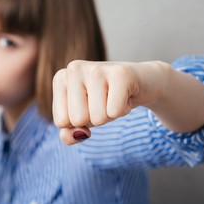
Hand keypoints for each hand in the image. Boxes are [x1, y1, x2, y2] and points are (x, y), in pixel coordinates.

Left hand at [52, 60, 168, 144]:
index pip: (61, 122)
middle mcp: (74, 68)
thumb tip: (80, 134)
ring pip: (97, 118)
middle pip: (77, 120)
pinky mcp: (120, 73)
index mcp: (60, 78)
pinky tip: (126, 95)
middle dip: (95, 119)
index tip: (91, 105)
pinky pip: (115, 112)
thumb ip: (69, 135)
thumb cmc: (106, 101)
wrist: (143, 82)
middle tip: (105, 101)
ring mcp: (96, 68)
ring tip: (115, 97)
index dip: (80, 121)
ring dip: (110, 114)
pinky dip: (123, 110)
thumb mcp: (83, 121)